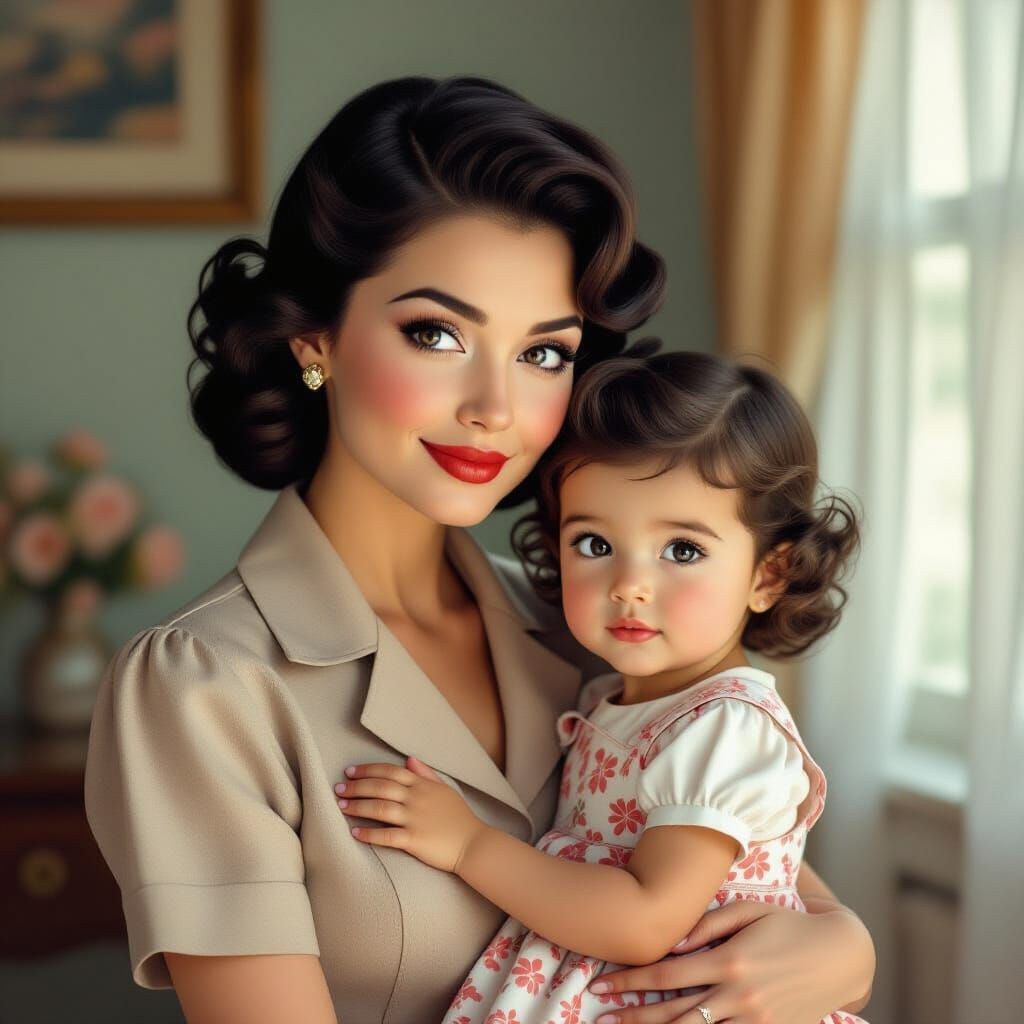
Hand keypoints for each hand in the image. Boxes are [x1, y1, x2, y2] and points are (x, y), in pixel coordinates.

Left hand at [335, 756, 487, 872]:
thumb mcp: (444, 789)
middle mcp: (416, 799)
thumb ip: (426, 774)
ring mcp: (415, 819)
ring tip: (341, 806)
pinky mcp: (415, 840)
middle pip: (380, 787)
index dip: (368, 770)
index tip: (350, 772)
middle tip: (339, 788)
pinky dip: (369, 834)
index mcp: (422, 785)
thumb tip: (409, 759)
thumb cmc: (459, 817)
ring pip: (380, 808)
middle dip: (356, 787)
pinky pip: (387, 836)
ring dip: (358, 806)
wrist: (473, 843)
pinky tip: (355, 832)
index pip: (390, 771)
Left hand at [585, 900, 870, 1023]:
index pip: (668, 974)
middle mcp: (739, 995)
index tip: (605, 985)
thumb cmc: (789, 924)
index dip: (632, 981)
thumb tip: (671, 939)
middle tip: (602, 1017)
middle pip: (674, 1012)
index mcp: (729, 960)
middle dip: (634, 1016)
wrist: (841, 955)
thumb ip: (707, 923)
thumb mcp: (749, 909)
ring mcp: (756, 1020)